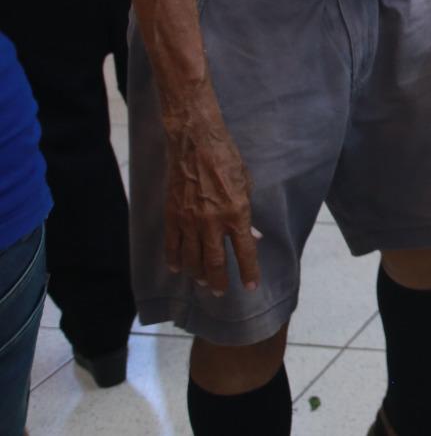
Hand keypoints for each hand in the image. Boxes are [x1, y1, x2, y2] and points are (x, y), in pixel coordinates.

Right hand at [164, 111, 259, 295]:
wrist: (196, 144)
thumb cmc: (227, 160)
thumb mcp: (247, 186)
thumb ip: (248, 215)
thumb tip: (253, 237)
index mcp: (237, 214)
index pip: (245, 252)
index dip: (249, 272)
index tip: (250, 287)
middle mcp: (213, 222)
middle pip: (214, 262)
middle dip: (218, 281)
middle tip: (219, 293)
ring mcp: (190, 220)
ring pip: (191, 258)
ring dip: (197, 274)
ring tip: (202, 282)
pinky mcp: (172, 215)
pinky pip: (172, 245)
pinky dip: (174, 259)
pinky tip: (177, 267)